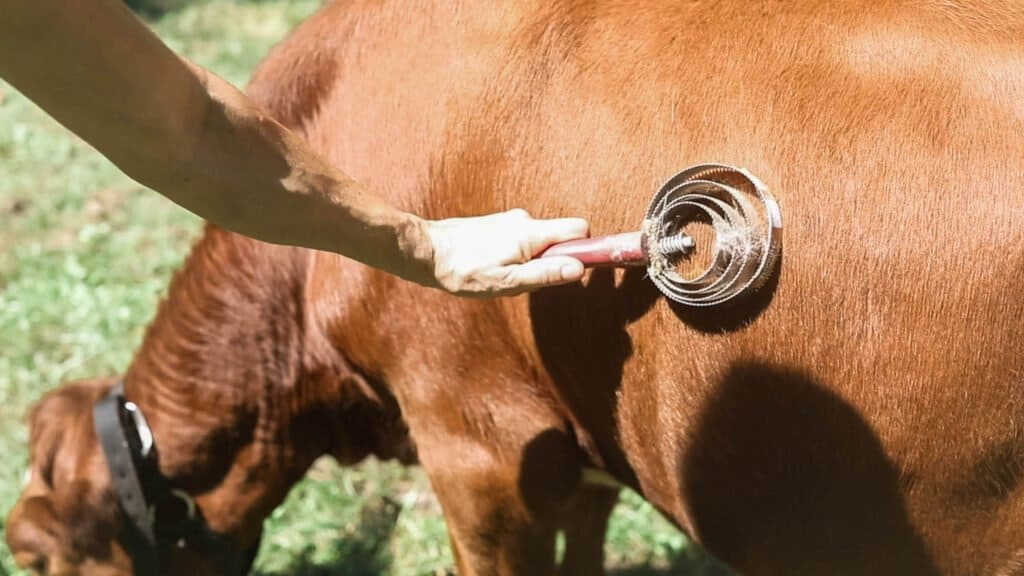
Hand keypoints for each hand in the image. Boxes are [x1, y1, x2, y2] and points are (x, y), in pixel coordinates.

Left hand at [424, 209, 589, 296]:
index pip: (580, 229)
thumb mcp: (507, 281)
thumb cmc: (464, 270)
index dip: (584, 249)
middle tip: (525, 280)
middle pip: (560, 238)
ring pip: (539, 242)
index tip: (575, 269)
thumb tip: (579, 269)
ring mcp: (510, 221)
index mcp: (531, 233)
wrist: (427, 252)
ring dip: (531, 261)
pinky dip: (517, 256)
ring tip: (500, 275)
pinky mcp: (498, 226)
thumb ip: (545, 274)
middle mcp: (524, 220)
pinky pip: (523, 241)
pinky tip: (492, 267)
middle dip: (553, 261)